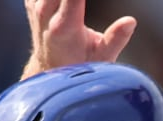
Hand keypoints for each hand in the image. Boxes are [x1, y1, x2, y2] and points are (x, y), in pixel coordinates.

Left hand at [23, 0, 137, 77]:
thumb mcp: (100, 60)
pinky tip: (68, 2)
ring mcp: (35, 7)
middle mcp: (45, 14)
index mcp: (64, 27)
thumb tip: (130, 21)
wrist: (48, 70)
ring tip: (80, 3)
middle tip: (86, 2)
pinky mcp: (32, 2)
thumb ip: (115, 40)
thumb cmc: (78, 65)